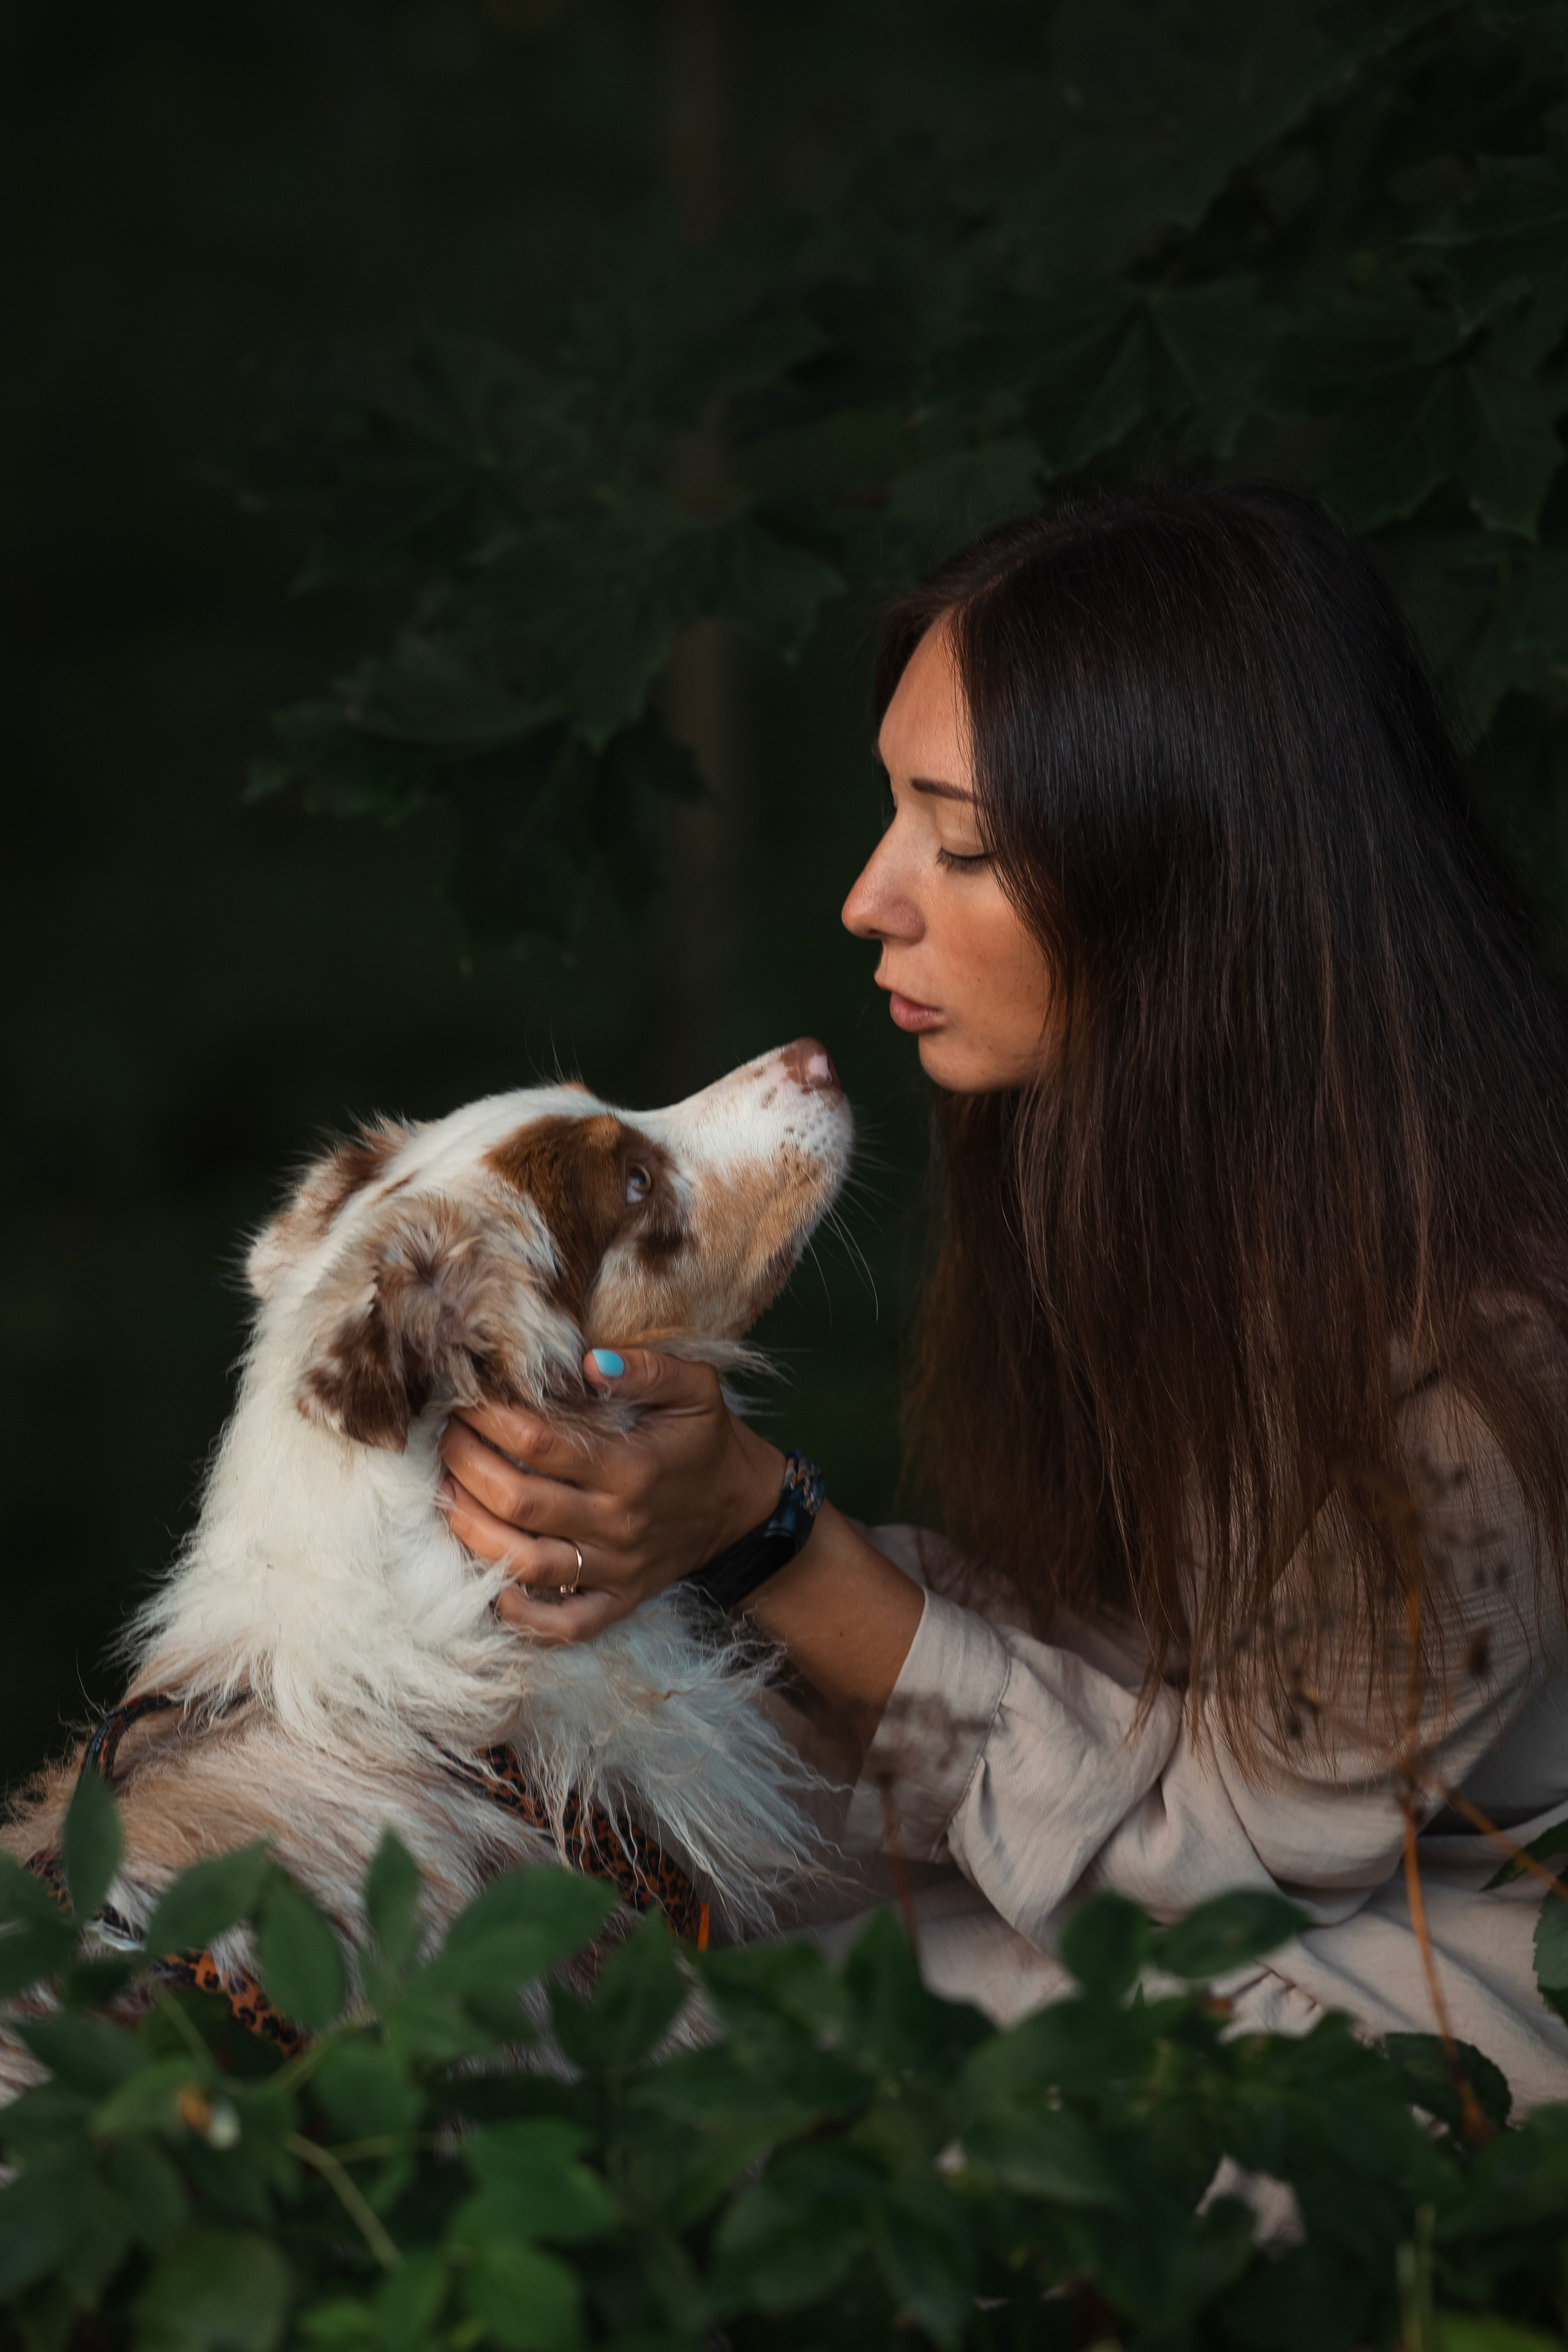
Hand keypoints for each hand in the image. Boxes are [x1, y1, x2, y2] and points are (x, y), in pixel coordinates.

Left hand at [437, 1349, 785, 1644]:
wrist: (744, 1511)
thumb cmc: (708, 1443)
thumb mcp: (697, 1391)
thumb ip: (649, 1369)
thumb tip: (590, 1361)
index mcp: (632, 1468)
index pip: (540, 1444)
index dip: (491, 1420)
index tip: (466, 1399)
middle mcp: (618, 1524)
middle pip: (519, 1502)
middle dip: (466, 1467)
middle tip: (446, 1439)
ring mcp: (616, 1570)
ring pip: (524, 1563)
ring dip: (471, 1529)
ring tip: (446, 1492)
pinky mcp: (617, 1602)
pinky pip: (561, 1624)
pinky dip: (518, 1613)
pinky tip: (486, 1580)